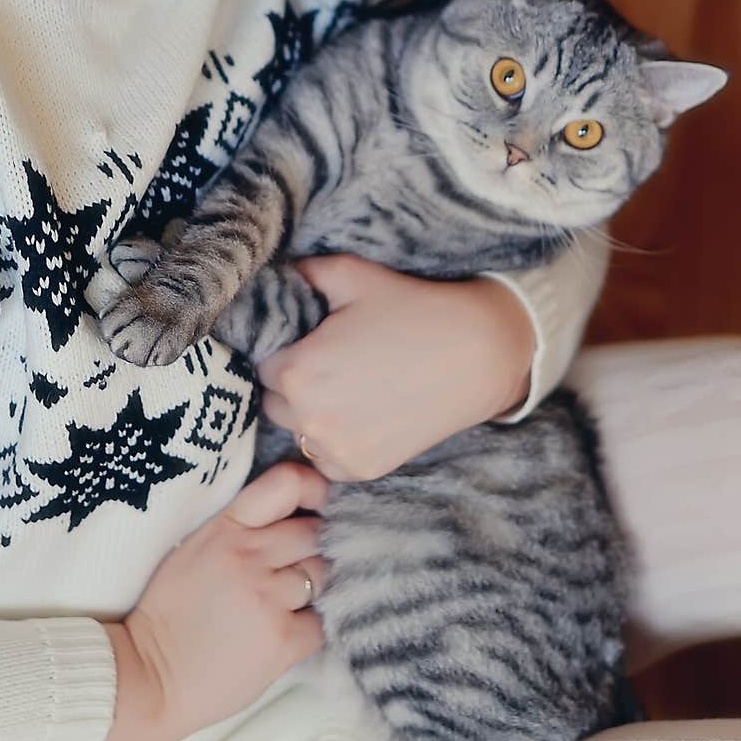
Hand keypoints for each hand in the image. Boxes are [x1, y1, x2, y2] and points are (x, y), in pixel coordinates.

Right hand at [103, 462, 327, 740]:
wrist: (147, 678)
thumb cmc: (169, 613)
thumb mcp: (194, 549)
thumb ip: (240, 527)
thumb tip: (291, 514)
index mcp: (226, 528)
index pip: (287, 483)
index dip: (313, 488)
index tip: (316, 503)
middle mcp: (250, 555)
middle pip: (313, 532)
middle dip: (307, 548)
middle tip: (286, 570)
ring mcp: (268, 597)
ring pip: (321, 575)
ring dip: (307, 589)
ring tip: (276, 606)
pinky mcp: (282, 640)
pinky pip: (319, 623)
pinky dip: (305, 630)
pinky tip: (277, 635)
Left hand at [257, 255, 534, 481]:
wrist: (476, 354)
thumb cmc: (412, 309)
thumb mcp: (353, 275)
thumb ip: (304, 271)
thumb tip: (280, 271)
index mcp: (297, 370)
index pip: (264, 364)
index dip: (286, 350)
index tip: (310, 342)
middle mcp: (308, 417)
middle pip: (275, 401)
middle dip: (293, 382)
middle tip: (330, 362)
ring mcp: (335, 449)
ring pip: (298, 431)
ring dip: (310, 413)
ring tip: (348, 386)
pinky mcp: (361, 469)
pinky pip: (326, 458)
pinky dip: (335, 440)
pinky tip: (362, 413)